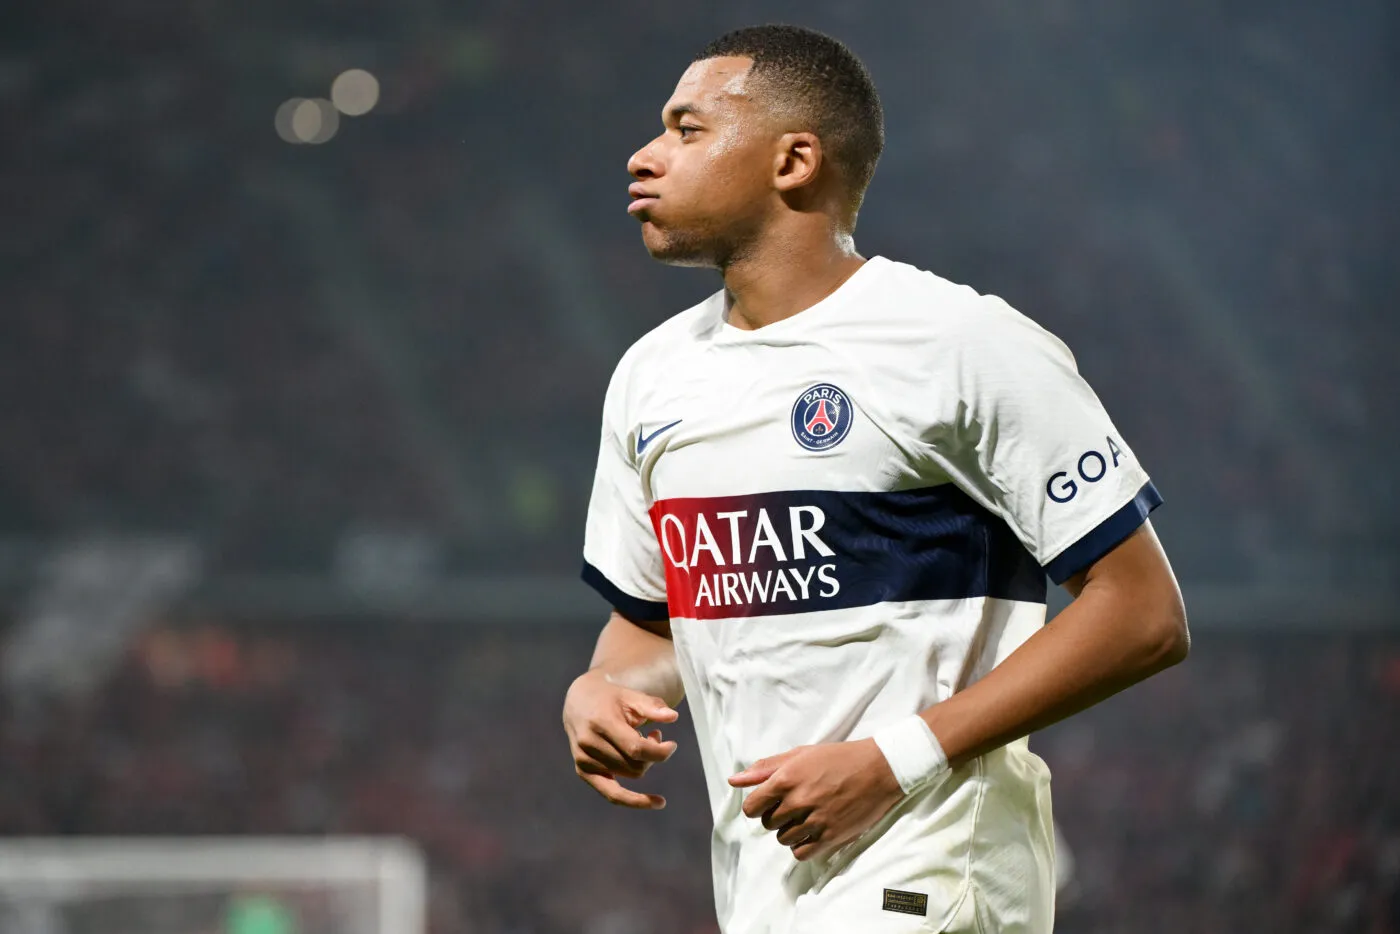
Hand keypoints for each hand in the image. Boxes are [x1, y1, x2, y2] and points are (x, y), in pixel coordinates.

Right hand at [563, 668, 678, 808]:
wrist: (578, 702)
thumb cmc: (610, 698)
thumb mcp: (631, 696)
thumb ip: (652, 706)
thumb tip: (673, 716)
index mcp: (601, 723)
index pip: (636, 749)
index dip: (659, 751)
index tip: (672, 745)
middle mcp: (589, 744)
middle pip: (635, 764)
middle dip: (652, 754)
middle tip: (655, 735)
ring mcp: (584, 760)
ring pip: (630, 775)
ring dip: (644, 763)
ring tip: (644, 741)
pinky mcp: (583, 771)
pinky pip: (613, 794)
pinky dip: (634, 800)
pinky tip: (657, 802)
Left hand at [728, 739, 903, 861]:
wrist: (879, 769)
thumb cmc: (838, 758)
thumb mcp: (800, 755)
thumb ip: (764, 769)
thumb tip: (733, 781)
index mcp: (786, 779)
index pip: (752, 807)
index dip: (757, 806)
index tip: (768, 803)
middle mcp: (798, 801)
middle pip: (767, 824)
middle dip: (776, 816)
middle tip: (795, 804)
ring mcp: (815, 820)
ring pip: (783, 839)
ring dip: (790, 831)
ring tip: (807, 816)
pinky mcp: (831, 836)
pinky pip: (801, 853)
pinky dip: (802, 846)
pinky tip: (812, 832)